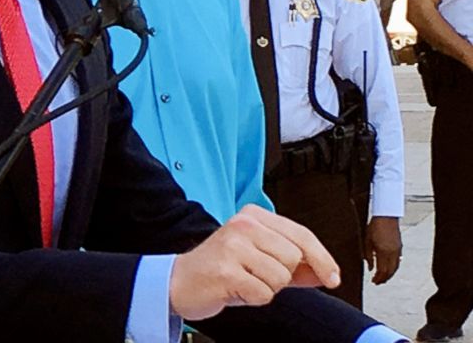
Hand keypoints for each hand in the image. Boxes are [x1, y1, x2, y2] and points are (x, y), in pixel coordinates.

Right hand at [168, 205, 339, 320]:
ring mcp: (233, 246)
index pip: (301, 235)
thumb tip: (325, 271)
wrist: (180, 282)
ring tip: (245, 281)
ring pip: (281, 277)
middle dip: (283, 275)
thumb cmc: (220, 269)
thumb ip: (294, 264)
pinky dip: (254, 299)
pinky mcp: (226, 270)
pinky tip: (236, 289)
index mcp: (253, 215)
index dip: (323, 259)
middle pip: (294, 258)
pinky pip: (264, 294)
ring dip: (267, 288)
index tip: (333, 277)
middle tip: (257, 274)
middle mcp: (243, 224)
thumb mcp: (259, 259)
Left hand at [365, 216, 401, 283]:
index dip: (378, 278)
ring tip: (383, 278)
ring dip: (389, 274)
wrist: (386, 216)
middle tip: (378, 282)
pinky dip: (393, 268)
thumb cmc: (374, 226)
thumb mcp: (367, 241)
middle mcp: (392, 253)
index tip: (374, 282)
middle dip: (384, 279)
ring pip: (395, 268)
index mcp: (383, 252)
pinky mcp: (400, 247)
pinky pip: (398, 262)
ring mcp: (398, 250)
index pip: (382, 270)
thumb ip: (368, 256)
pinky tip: (389, 268)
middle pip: (390, 271)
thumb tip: (370, 269)